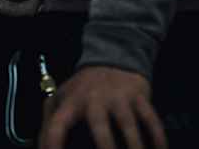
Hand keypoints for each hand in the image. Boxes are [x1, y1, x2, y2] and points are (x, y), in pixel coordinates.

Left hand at [40, 66, 166, 148]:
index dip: (53, 144)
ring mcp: (118, 97)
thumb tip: (41, 147)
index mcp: (70, 102)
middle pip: (100, 127)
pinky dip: (158, 138)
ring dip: (135, 147)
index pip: (57, 126)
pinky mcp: (139, 96)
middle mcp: (94, 99)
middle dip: (106, 148)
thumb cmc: (83, 87)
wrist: (113, 58)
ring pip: (129, 126)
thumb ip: (49, 121)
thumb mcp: (61, 98)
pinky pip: (151, 120)